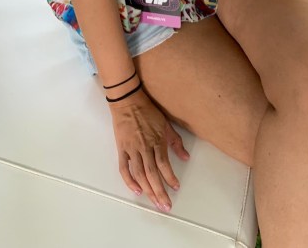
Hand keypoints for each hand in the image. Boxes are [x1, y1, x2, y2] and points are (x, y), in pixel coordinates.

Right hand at [109, 86, 189, 211]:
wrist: (128, 101)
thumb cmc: (148, 111)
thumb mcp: (166, 124)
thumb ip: (175, 142)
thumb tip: (186, 157)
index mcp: (156, 141)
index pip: (164, 164)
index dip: (170, 178)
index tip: (176, 187)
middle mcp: (144, 147)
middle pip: (152, 174)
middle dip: (160, 192)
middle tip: (166, 206)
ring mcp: (132, 149)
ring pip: (140, 174)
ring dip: (148, 190)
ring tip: (154, 202)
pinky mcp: (121, 149)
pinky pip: (124, 169)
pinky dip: (130, 181)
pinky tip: (137, 191)